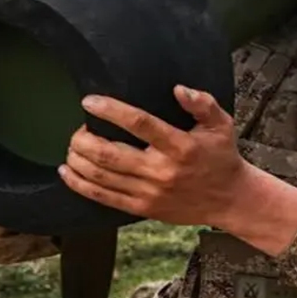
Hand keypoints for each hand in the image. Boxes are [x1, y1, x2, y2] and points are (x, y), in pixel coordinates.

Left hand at [59, 85, 248, 227]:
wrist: (228, 198)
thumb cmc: (221, 156)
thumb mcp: (221, 124)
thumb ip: (202, 103)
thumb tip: (178, 89)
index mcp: (180, 146)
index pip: (140, 124)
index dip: (112, 111)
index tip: (90, 101)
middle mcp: (162, 170)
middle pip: (110, 154)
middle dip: (84, 140)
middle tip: (77, 129)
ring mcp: (150, 192)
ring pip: (102, 176)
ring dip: (78, 160)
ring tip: (71, 147)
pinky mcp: (142, 208)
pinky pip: (104, 197)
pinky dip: (80, 185)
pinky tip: (68, 172)